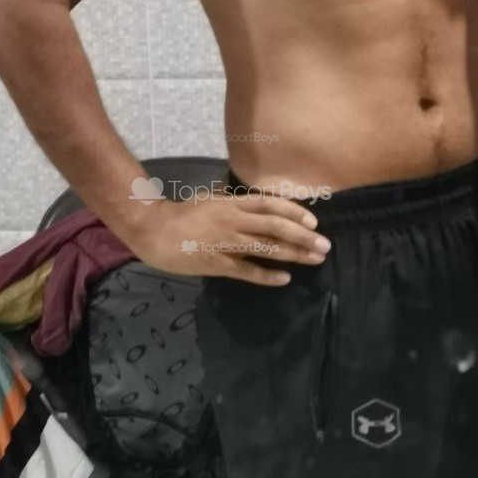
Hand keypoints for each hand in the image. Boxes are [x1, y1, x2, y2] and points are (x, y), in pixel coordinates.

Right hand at [124, 190, 331, 285]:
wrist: (153, 230)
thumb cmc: (181, 213)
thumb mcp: (210, 199)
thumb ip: (233, 202)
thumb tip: (255, 205)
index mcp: (232, 203)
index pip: (270, 204)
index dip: (294, 212)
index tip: (313, 221)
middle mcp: (233, 221)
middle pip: (275, 226)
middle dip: (303, 236)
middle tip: (325, 245)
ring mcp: (226, 242)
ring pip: (267, 247)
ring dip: (294, 254)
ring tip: (315, 259)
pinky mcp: (218, 264)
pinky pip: (247, 271)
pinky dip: (267, 275)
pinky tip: (285, 279)